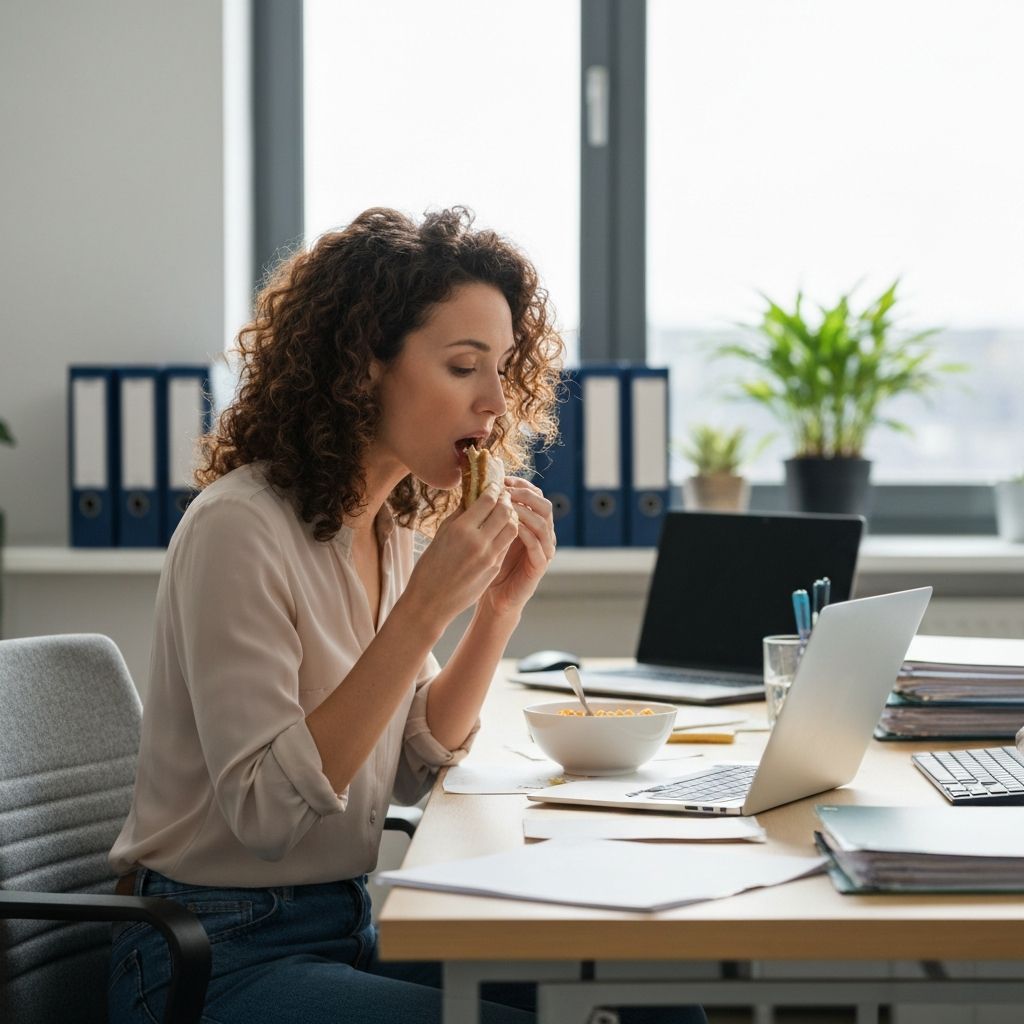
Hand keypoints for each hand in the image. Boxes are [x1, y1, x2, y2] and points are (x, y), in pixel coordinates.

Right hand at [403, 483, 519, 630]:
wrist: (431, 602)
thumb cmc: (429, 567)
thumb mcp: (440, 535)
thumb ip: (459, 515)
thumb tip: (472, 496)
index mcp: (461, 529)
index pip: (488, 500)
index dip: (494, 489)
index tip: (494, 485)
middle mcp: (479, 542)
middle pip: (505, 512)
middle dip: (506, 501)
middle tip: (502, 497)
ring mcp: (489, 557)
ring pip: (512, 528)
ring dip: (510, 518)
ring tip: (503, 515)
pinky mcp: (494, 569)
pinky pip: (506, 545)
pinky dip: (505, 535)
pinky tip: (498, 532)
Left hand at [481, 477, 555, 618]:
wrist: (494, 597)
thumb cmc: (488, 564)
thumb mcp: (488, 534)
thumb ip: (489, 514)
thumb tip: (474, 486)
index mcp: (531, 523)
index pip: (534, 495)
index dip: (520, 485)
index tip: (502, 479)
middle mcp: (542, 533)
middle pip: (544, 504)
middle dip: (525, 495)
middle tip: (507, 491)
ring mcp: (543, 549)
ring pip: (543, 522)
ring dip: (526, 511)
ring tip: (508, 506)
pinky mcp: (539, 565)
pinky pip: (538, 545)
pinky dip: (526, 533)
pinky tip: (513, 527)